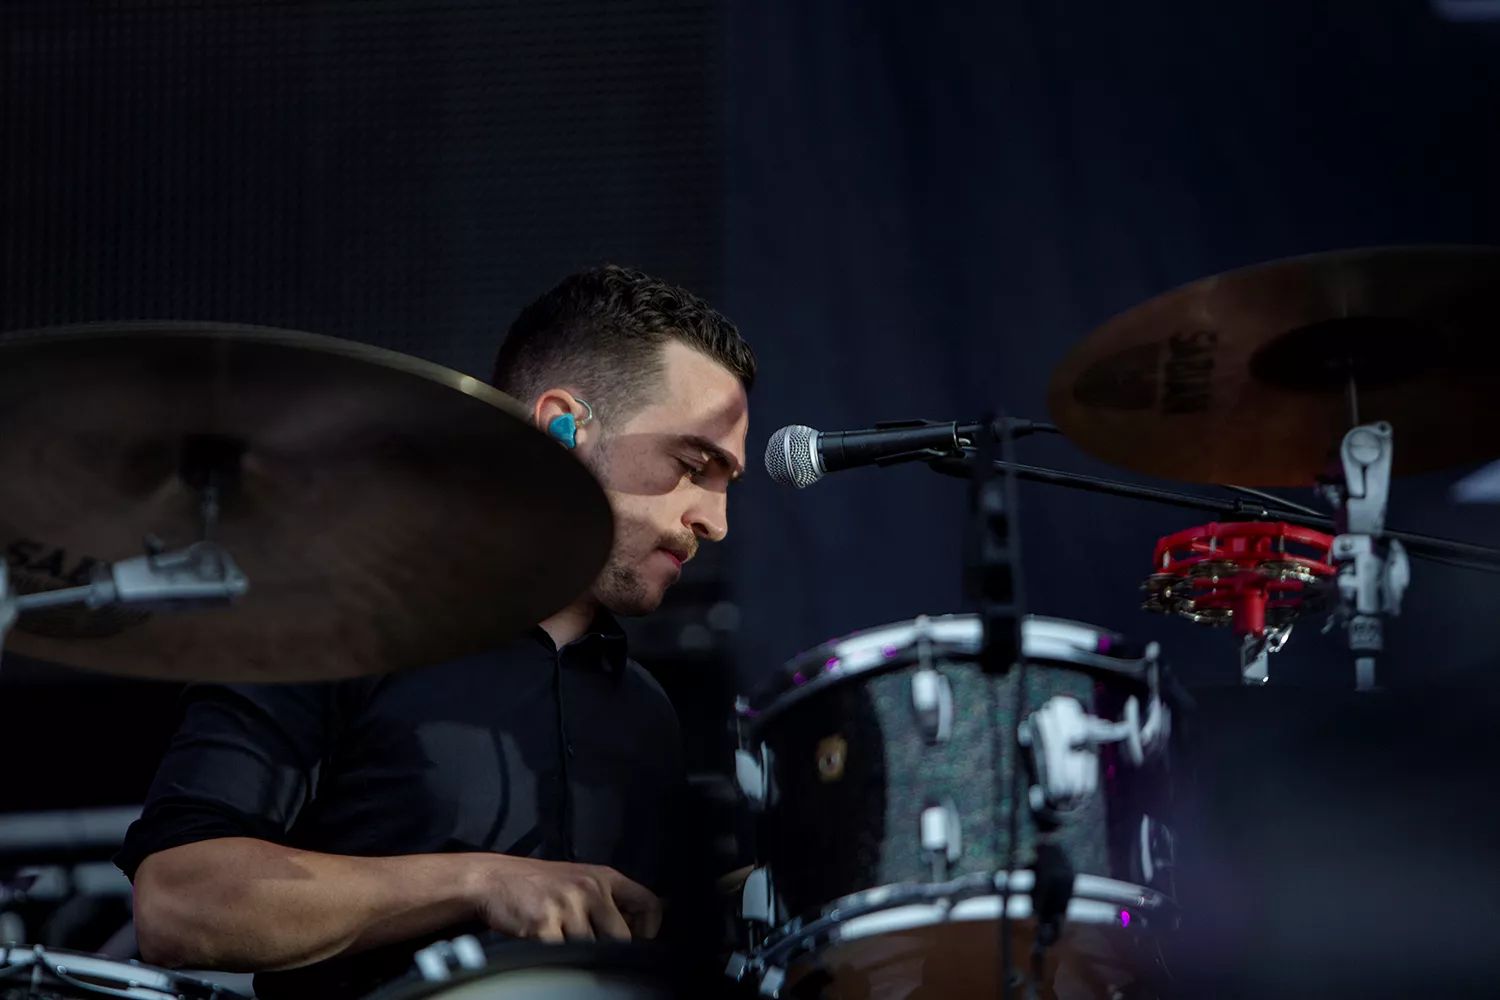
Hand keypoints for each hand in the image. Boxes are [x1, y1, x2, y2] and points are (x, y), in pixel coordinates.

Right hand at [465, 855, 661, 943]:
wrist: (492, 879)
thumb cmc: (537, 884)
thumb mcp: (579, 880)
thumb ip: (610, 900)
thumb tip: (646, 924)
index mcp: (604, 876)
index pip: (649, 904)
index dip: (650, 930)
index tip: (638, 942)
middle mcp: (589, 888)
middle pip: (621, 937)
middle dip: (609, 950)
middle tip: (593, 950)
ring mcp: (567, 906)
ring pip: (591, 950)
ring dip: (577, 954)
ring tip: (561, 940)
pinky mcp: (544, 924)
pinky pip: (562, 955)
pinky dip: (555, 957)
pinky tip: (544, 944)